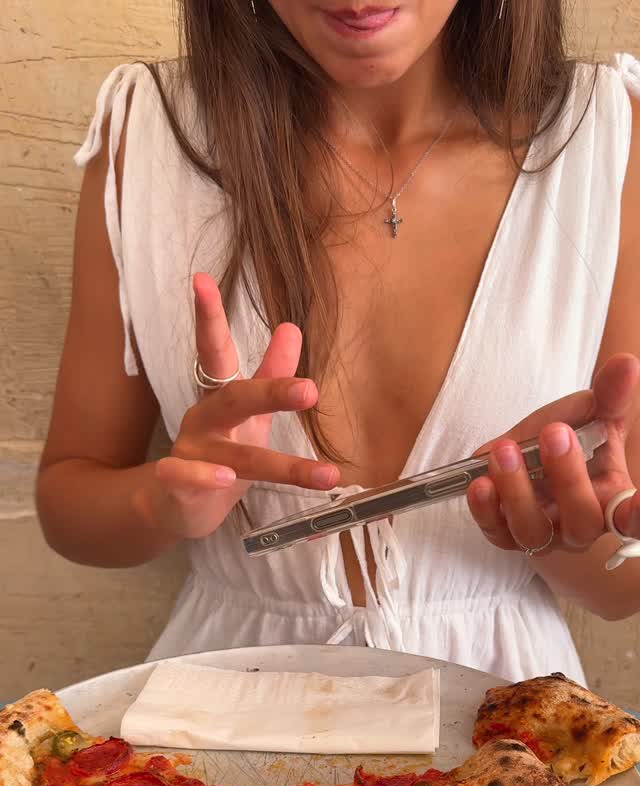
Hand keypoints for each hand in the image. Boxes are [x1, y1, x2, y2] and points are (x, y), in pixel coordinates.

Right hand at [139, 273, 338, 540]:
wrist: (174, 506)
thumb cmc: (220, 454)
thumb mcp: (252, 415)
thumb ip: (271, 373)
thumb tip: (291, 327)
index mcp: (220, 398)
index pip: (216, 351)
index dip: (209, 316)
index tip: (202, 279)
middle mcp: (205, 421)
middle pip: (235, 398)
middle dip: (273, 392)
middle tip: (311, 390)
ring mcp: (191, 454)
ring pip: (235, 456)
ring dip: (282, 467)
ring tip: (320, 474)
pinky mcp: (179, 487)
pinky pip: (189, 480)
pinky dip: (205, 480)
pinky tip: (227, 483)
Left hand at [467, 354, 639, 554]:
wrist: (537, 463)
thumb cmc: (578, 443)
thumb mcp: (597, 414)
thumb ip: (611, 395)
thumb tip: (627, 363)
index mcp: (615, 500)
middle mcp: (582, 526)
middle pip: (582, 520)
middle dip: (569, 478)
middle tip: (556, 433)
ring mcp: (544, 534)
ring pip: (533, 531)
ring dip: (518, 492)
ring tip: (506, 450)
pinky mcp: (507, 535)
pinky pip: (495, 531)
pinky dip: (484, 509)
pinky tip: (479, 482)